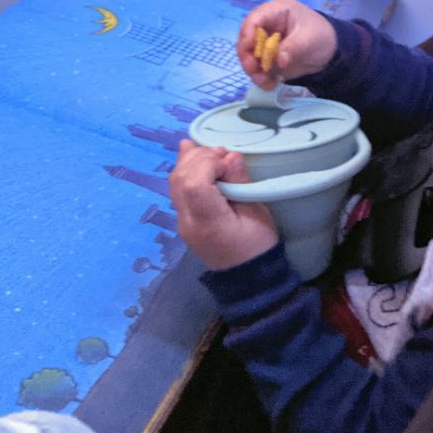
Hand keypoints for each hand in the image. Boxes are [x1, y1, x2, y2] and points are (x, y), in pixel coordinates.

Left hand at [170, 140, 277, 270]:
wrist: (247, 278)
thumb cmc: (257, 246)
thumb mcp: (258, 214)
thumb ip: (241, 184)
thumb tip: (230, 156)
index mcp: (208, 221)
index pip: (194, 183)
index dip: (208, 163)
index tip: (229, 161)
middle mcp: (187, 220)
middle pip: (180, 179)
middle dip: (199, 157)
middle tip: (223, 154)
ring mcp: (181, 221)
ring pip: (174, 182)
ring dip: (190, 161)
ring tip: (211, 153)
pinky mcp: (183, 220)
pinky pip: (177, 190)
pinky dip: (185, 171)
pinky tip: (193, 157)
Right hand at [237, 0, 337, 88]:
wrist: (331, 51)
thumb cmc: (321, 35)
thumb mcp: (310, 38)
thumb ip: (293, 47)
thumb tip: (279, 60)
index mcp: (275, 12)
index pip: (254, 20)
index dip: (247, 35)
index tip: (250, 51)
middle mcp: (266, 27)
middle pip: (246, 40)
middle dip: (247, 56)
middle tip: (253, 70)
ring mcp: (265, 44)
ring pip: (250, 57)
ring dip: (253, 70)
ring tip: (264, 81)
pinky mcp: (268, 59)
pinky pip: (259, 69)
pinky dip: (261, 78)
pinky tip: (270, 84)